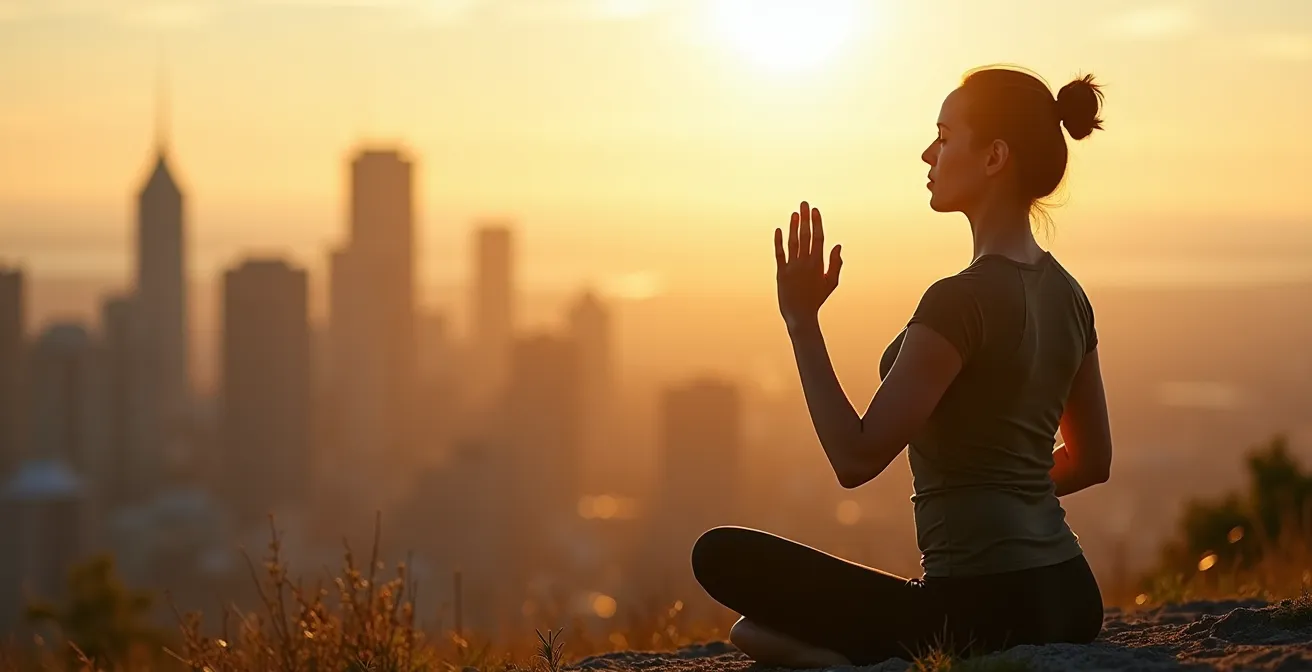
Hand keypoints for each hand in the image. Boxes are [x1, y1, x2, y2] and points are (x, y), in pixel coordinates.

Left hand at [775, 201, 842, 331]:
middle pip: (805, 236)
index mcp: (818, 264)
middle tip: (804, 203)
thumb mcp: (831, 282)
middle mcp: (805, 263)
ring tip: (794, 213)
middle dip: (805, 218)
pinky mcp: (780, 273)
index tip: (815, 210)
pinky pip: (779, 254)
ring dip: (793, 226)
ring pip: (792, 242)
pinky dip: (778, 241)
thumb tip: (837, 245)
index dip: (817, 223)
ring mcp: (792, 267)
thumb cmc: (817, 298)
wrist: (800, 315)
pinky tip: (779, 229)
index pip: (818, 238)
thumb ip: (836, 263)